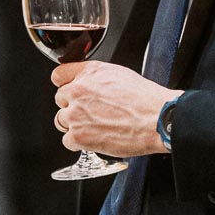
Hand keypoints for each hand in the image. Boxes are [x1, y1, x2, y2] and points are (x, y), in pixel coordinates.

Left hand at [51, 61, 179, 157]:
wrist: (156, 119)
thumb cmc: (145, 99)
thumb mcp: (119, 74)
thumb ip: (97, 77)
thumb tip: (91, 84)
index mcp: (89, 72)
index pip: (59, 75)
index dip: (65, 84)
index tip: (70, 91)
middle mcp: (78, 90)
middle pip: (60, 98)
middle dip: (72, 105)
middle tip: (89, 112)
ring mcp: (76, 114)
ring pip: (61, 120)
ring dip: (74, 124)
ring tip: (93, 127)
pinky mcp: (79, 136)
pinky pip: (67, 140)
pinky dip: (78, 142)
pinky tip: (94, 138)